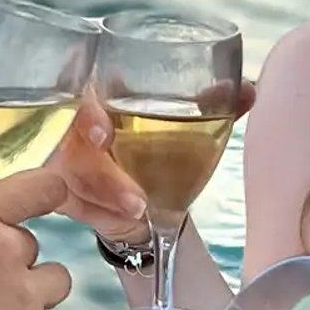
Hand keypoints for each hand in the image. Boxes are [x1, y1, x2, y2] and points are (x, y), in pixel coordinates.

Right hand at [56, 84, 258, 256]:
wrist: (147, 189)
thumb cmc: (163, 145)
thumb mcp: (187, 123)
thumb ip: (213, 104)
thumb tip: (247, 90)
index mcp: (97, 96)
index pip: (76, 96)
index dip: (85, 115)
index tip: (105, 136)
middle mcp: (71, 127)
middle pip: (68, 147)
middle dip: (99, 174)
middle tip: (135, 199)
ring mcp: (61, 161)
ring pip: (69, 181)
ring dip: (105, 200)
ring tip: (139, 211)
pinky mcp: (61, 192)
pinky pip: (71, 206)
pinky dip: (100, 215)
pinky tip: (125, 220)